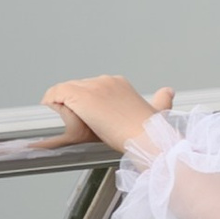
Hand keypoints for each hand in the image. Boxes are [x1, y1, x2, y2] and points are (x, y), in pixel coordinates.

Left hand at [41, 74, 173, 153]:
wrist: (147, 137)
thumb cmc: (151, 131)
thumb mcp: (158, 111)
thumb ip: (162, 100)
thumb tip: (169, 91)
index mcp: (119, 83)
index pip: (91, 87)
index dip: (83, 102)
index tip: (80, 116)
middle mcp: (106, 81)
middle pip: (76, 87)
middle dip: (70, 103)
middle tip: (66, 120)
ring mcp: (93, 87)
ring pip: (66, 90)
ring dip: (60, 103)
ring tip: (57, 118)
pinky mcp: (82, 96)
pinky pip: (57, 93)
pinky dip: (51, 101)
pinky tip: (51, 111)